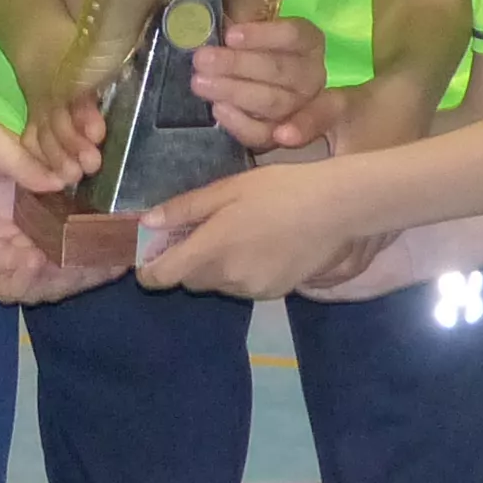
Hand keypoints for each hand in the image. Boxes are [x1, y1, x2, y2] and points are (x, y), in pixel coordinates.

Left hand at [0, 94, 95, 304]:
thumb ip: (24, 162)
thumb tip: (64, 180)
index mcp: (38, 184)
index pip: (78, 210)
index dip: (100, 224)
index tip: (124, 233)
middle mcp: (28, 213)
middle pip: (68, 245)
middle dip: (91, 258)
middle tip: (112, 265)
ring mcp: (7, 233)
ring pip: (46, 265)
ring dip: (66, 273)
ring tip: (83, 272)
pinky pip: (13, 272)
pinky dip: (29, 275)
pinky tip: (39, 268)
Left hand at [135, 156, 382, 298]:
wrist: (336, 208)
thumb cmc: (280, 188)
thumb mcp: (227, 189)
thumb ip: (185, 208)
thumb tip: (147, 224)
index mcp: (211, 250)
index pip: (163, 277)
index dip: (150, 270)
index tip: (152, 254)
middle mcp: (228, 278)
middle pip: (190, 280)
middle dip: (187, 261)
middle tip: (201, 231)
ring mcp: (253, 289)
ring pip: (218, 284)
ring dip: (216, 267)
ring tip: (237, 234)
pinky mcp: (276, 293)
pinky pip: (244, 286)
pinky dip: (241, 272)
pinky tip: (260, 246)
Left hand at [192, 14, 329, 149]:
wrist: (248, 80)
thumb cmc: (247, 46)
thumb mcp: (247, 23)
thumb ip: (241, 15)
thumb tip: (217, 21)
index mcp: (309, 42)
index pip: (294, 35)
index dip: (262, 35)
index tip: (230, 36)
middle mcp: (312, 75)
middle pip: (279, 69)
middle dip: (237, 64)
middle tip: (202, 60)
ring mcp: (300, 108)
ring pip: (272, 102)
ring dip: (233, 92)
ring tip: (200, 83)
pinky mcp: (280, 136)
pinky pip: (263, 133)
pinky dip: (240, 122)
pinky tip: (218, 108)